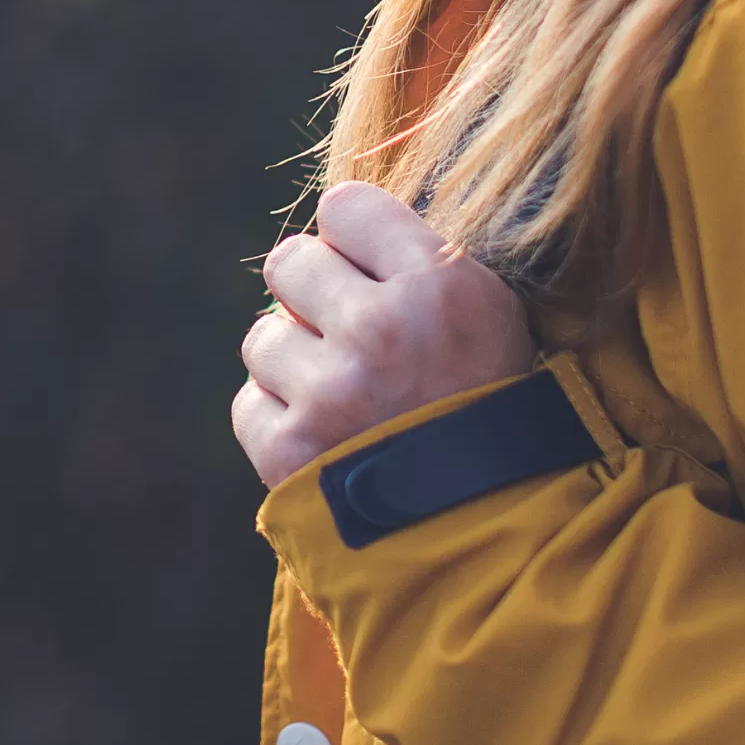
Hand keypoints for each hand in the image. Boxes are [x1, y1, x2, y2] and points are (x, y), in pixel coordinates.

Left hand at [231, 179, 538, 487]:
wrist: (493, 537)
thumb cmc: (495, 418)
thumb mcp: (493, 322)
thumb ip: (417, 265)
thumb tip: (333, 228)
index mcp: (442, 285)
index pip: (345, 207)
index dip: (354, 240)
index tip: (370, 271)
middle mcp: (381, 328)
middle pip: (288, 261)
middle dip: (313, 296)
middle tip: (353, 338)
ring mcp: (330, 392)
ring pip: (262, 337)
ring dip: (296, 365)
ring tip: (348, 401)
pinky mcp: (289, 450)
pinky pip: (249, 403)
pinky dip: (280, 421)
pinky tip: (329, 441)